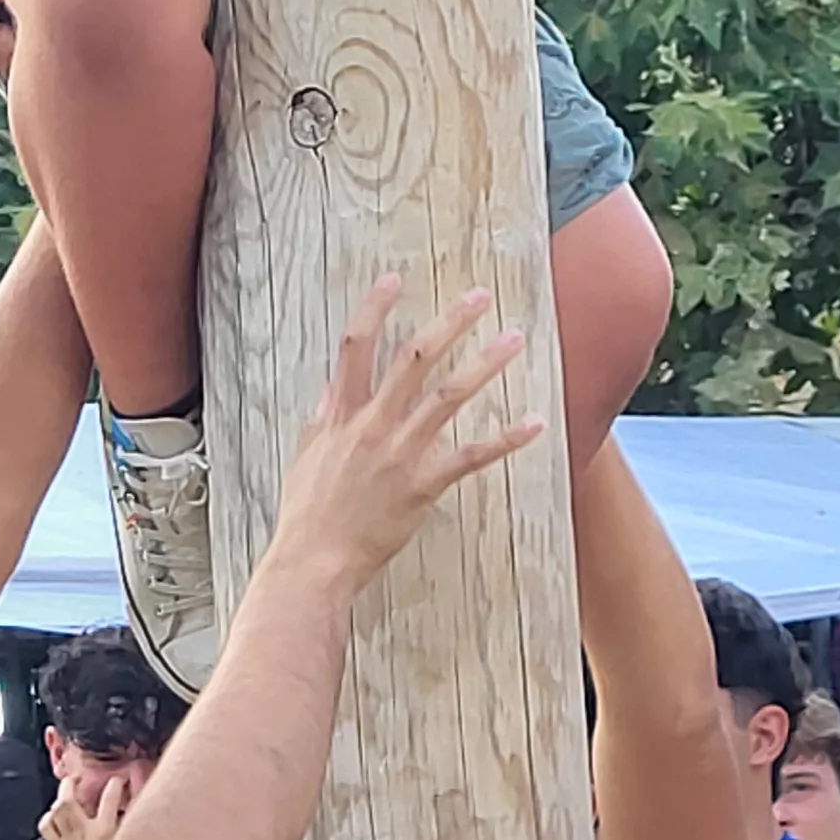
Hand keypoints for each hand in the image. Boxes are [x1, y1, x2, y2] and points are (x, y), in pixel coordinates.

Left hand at [37, 772, 132, 839]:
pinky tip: (54, 816)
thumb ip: (132, 832)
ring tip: (65, 793)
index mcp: (105, 834)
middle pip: (68, 800)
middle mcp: (83, 834)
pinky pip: (46, 827)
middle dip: (70, 784)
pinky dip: (48, 818)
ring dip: (58, 799)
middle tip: (77, 779)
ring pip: (55, 811)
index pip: (110, 799)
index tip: (117, 780)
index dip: (114, 785)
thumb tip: (143, 815)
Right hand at [267, 279, 543, 591]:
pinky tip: (535, 422)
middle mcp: (373, 425)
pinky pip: (473, 455)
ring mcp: (401, 452)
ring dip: (484, 364)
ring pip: (449, 396)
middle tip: (478, 297)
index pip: (355, 349)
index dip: (373, 309)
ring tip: (512, 338)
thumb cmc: (306, 513)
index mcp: (340, 416)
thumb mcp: (305, 457)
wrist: (314, 559)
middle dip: (448, 324)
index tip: (393, 281)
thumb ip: (322, 420)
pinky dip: (506, 438)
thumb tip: (330, 391)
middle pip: (414, 359)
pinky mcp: (424, 483)